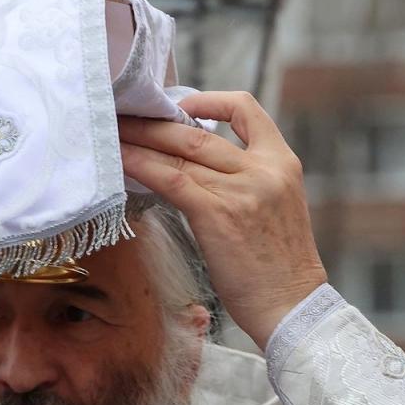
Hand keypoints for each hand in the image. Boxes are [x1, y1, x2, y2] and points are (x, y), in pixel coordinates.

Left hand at [118, 91, 326, 349]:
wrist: (293, 305)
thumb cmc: (278, 268)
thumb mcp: (274, 208)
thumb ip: (245, 181)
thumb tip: (193, 168)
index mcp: (282, 162)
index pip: (247, 109)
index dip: (209, 99)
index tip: (179, 106)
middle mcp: (263, 169)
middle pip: (197, 131)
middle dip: (154, 121)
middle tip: (123, 114)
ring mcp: (240, 189)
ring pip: (179, 151)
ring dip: (139, 141)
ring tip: (112, 134)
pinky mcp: (216, 213)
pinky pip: (170, 178)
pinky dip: (141, 166)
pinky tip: (122, 161)